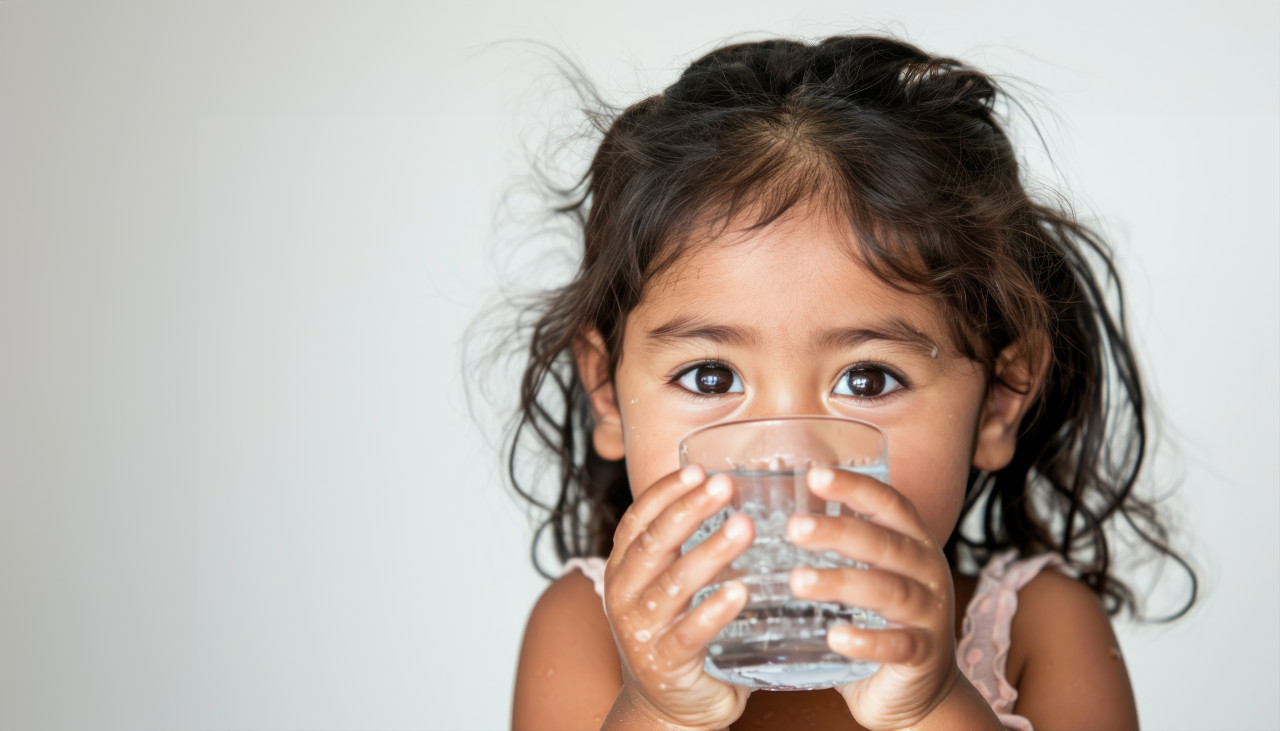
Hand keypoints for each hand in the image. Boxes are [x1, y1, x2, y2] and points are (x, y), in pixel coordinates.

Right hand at [601, 465, 754, 730]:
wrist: (666, 707)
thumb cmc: (676, 634)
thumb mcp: (670, 585)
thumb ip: (687, 548)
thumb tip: (736, 496)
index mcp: (623, 569)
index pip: (637, 520)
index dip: (665, 492)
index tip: (698, 469)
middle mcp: (624, 596)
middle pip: (653, 543)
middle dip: (690, 510)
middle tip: (725, 484)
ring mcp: (642, 631)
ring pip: (673, 584)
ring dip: (710, 552)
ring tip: (745, 528)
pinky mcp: (666, 664)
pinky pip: (690, 633)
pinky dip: (714, 610)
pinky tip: (740, 591)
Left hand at [785, 467, 965, 729]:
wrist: (919, 690)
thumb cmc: (879, 622)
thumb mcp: (863, 577)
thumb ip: (833, 550)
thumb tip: (768, 514)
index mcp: (913, 544)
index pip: (890, 504)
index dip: (856, 487)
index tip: (815, 474)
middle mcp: (928, 572)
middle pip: (886, 543)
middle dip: (839, 531)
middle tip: (794, 527)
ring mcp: (930, 614)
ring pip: (889, 591)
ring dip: (843, 582)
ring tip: (799, 580)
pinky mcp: (924, 655)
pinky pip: (898, 645)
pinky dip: (867, 641)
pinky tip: (835, 637)